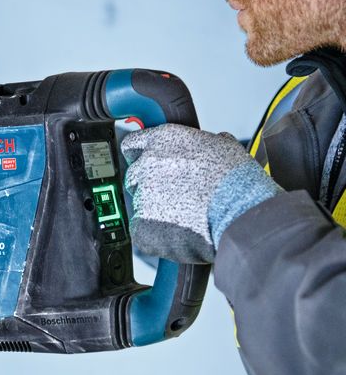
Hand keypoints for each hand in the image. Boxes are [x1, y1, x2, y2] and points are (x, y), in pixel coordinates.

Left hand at [120, 124, 282, 263]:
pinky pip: (142, 230)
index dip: (141, 156)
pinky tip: (178, 231)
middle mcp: (147, 164)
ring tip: (184, 215)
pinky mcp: (142, 223)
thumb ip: (204, 144)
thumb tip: (210, 144)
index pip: (133, 145)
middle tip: (173, 195)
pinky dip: (156, 234)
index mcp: (163, 141)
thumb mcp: (223, 146)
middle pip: (134, 176)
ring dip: (155, 210)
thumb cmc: (237, 181)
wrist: (240, 211)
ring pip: (139, 204)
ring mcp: (142, 194)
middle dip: (150, 186)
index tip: (147, 164)